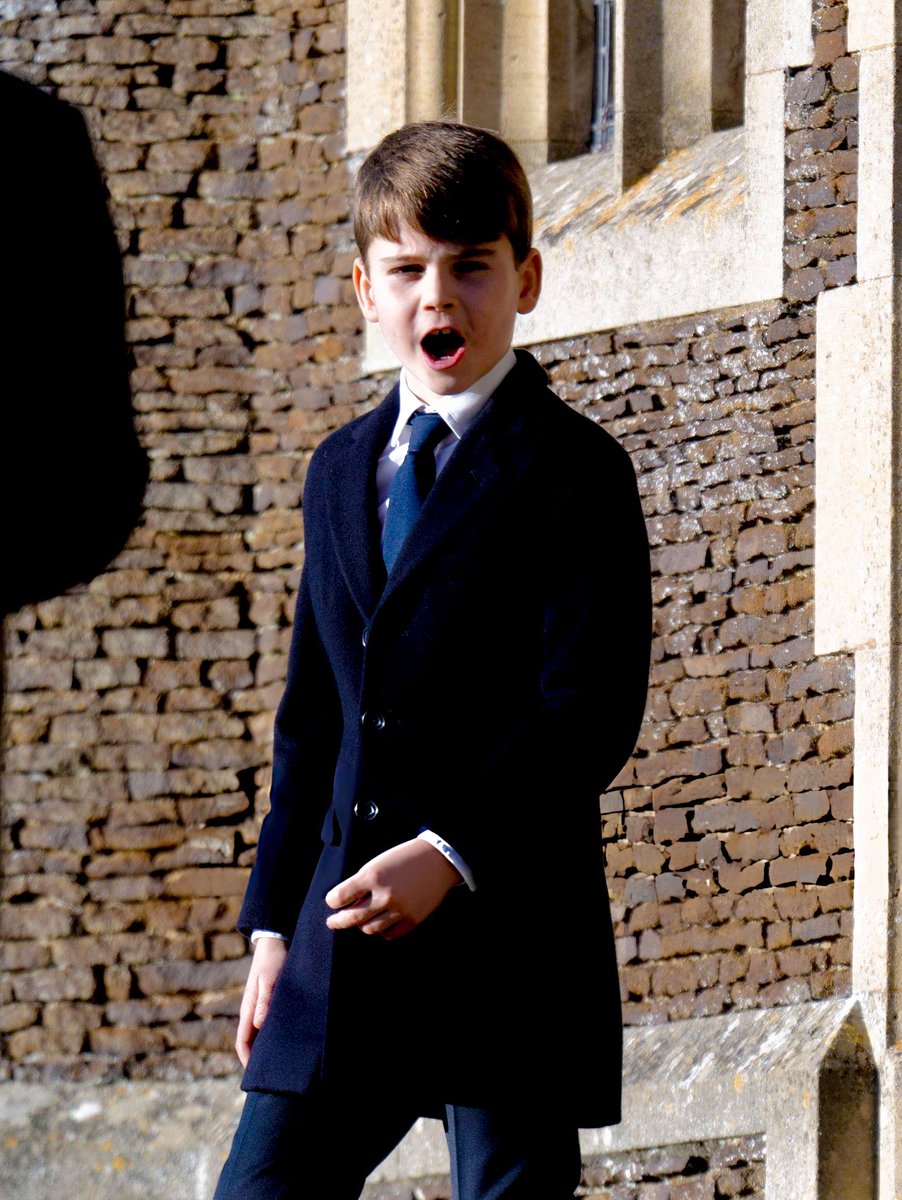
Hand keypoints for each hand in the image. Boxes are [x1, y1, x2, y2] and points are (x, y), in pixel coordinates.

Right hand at [236, 936, 287, 1066]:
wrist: (275, 941)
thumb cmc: (272, 960)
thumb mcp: (269, 979)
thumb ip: (265, 1000)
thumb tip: (258, 1025)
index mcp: (248, 1008)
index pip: (242, 1040)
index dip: (246, 1058)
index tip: (253, 1075)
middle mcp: (252, 1010)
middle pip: (250, 1040)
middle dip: (256, 1058)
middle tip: (269, 1075)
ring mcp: (259, 1006)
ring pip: (259, 1033)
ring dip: (265, 1047)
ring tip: (279, 1062)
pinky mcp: (269, 1000)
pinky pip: (268, 1023)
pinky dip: (272, 1034)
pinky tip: (285, 1039)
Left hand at [325, 838, 460, 939]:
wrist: (437, 861)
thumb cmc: (404, 859)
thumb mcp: (378, 863)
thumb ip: (362, 883)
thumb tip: (346, 904)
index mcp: (373, 875)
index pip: (341, 896)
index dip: (332, 901)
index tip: (332, 902)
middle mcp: (385, 894)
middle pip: (352, 918)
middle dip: (338, 921)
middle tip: (333, 922)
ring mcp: (399, 909)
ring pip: (370, 929)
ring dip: (362, 925)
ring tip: (361, 919)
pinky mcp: (412, 920)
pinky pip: (389, 934)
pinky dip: (382, 930)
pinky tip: (382, 921)